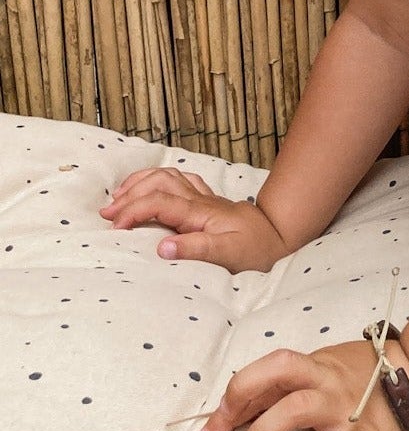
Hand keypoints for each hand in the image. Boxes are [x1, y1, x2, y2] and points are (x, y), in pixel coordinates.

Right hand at [100, 167, 291, 271]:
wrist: (279, 236)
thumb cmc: (255, 249)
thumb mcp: (228, 255)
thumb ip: (196, 249)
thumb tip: (162, 248)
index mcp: (200, 212)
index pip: (158, 202)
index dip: (133, 211)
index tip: (114, 228)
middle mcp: (199, 200)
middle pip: (159, 183)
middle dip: (130, 194)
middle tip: (107, 213)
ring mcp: (203, 198)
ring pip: (168, 176)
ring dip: (141, 182)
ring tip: (119, 196)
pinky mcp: (207, 201)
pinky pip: (180, 179)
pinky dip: (159, 179)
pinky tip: (150, 186)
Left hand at [195, 339, 408, 430]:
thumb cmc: (368, 376)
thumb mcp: (329, 368)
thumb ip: (294, 382)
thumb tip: (245, 405)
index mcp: (317, 366)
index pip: (267, 370)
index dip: (234, 395)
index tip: (212, 425)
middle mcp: (326, 382)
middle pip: (277, 372)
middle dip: (237, 399)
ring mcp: (344, 408)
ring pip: (295, 407)